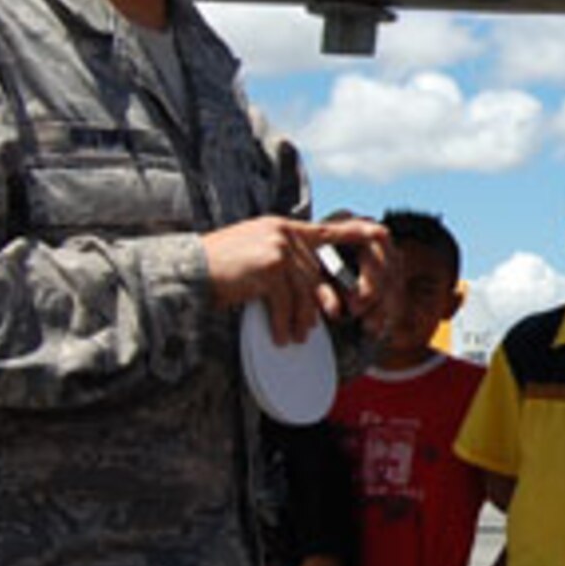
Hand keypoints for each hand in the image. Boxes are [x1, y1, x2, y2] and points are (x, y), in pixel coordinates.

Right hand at [203, 216, 389, 344]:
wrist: (184, 272)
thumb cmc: (216, 270)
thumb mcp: (253, 257)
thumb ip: (281, 263)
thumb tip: (309, 291)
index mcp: (282, 227)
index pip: (327, 230)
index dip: (354, 234)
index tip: (380, 234)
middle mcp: (283, 231)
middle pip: (314, 273)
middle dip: (315, 304)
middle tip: (310, 330)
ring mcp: (277, 245)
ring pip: (304, 290)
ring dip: (300, 319)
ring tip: (293, 338)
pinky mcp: (269, 264)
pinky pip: (286, 301)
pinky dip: (283, 323)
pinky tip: (278, 337)